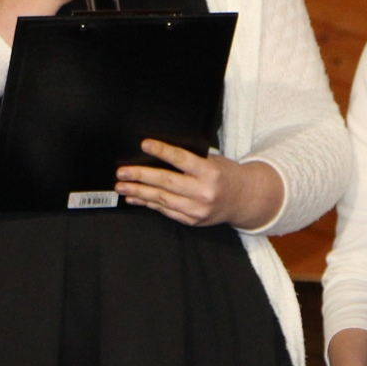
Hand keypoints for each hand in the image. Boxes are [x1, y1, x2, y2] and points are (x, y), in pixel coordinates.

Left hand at [115, 142, 282, 228]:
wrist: (244, 200)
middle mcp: (203, 193)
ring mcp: (197, 210)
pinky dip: (148, 203)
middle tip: (122, 172)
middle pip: (166, 183)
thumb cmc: (226, 175)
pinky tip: (135, 197)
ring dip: (139, 192)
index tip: (144, 144)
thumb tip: (158, 155)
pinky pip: (165, 211)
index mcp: (210, 173)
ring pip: (162, 199)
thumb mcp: (214, 161)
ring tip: (122, 186)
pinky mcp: (192, 220)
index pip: (182, 160)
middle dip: (141, 177)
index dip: (162, 151)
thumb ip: (191, 160)